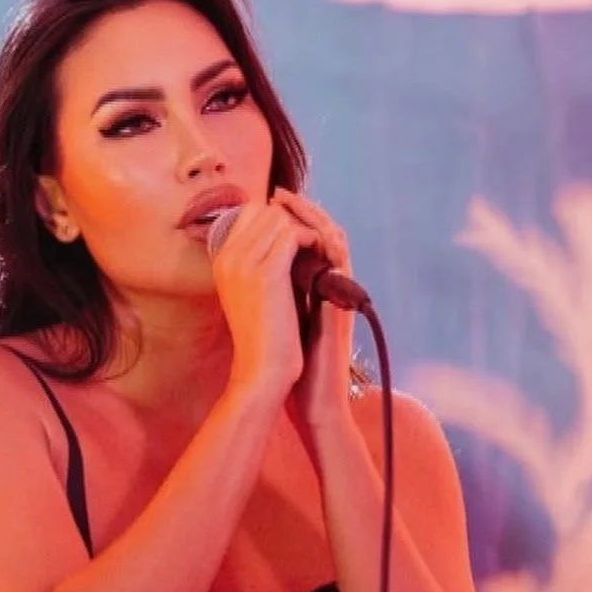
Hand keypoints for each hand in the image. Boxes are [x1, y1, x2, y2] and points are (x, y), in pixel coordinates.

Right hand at [210, 198, 322, 401]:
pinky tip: (320, 260)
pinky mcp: (267, 274)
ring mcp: (244, 263)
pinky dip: (312, 241)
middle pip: (266, 210)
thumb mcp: (253, 291)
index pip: (251, 212)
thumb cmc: (265, 335)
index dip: (279, 219)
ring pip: (280, 218)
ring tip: (318, 253)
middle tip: (314, 245)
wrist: (262, 370)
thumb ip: (260, 261)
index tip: (299, 238)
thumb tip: (286, 232)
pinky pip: (293, 235)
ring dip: (305, 231)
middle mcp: (228, 257)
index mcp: (221, 260)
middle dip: (295, 222)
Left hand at [270, 187, 359, 434]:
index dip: (287, 220)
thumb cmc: (290, 368)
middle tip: (279, 191)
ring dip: (314, 215)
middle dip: (300, 209)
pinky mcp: (344, 302)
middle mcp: (328, 287)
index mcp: (312, 289)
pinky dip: (327, 238)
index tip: (263, 204)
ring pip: (336, 239)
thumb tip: (247, 278)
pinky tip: (308, 226)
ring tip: (292, 200)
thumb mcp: (273, 322)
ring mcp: (339, 294)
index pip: (304, 242)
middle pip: (322, 233)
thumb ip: (270, 296)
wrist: (310, 400)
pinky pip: (341, 259)